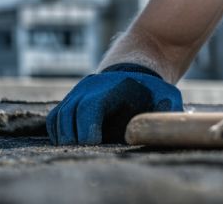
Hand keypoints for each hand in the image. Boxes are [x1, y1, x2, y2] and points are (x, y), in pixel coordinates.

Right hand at [46, 63, 182, 145]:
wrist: (138, 67)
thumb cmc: (154, 89)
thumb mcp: (166, 96)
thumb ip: (165, 112)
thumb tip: (159, 131)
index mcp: (110, 87)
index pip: (88, 109)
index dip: (87, 130)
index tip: (94, 145)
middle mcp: (88, 88)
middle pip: (69, 116)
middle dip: (75, 139)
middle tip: (90, 153)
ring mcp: (77, 92)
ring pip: (58, 118)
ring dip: (65, 138)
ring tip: (82, 152)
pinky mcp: (71, 100)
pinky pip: (56, 118)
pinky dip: (59, 133)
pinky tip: (74, 145)